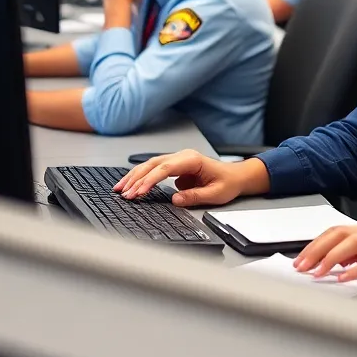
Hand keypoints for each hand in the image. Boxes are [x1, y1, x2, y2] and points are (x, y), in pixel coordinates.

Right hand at [113, 149, 244, 206]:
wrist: (236, 176)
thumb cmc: (228, 183)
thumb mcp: (215, 194)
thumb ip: (195, 196)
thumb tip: (175, 199)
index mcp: (192, 160)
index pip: (165, 168)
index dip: (150, 180)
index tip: (138, 192)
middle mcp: (183, 156)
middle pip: (153, 164)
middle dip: (136, 179)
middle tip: (124, 193)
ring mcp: (178, 160)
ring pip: (150, 165)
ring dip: (134, 176)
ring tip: (119, 189)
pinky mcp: (175, 166)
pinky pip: (154, 169)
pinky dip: (141, 177)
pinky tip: (130, 185)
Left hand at [293, 224, 356, 299]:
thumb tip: (338, 264)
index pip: (340, 231)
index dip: (317, 244)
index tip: (301, 260)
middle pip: (342, 234)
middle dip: (317, 249)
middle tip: (301, 266)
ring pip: (356, 244)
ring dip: (331, 259)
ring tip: (317, 272)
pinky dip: (356, 270)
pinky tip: (343, 279)